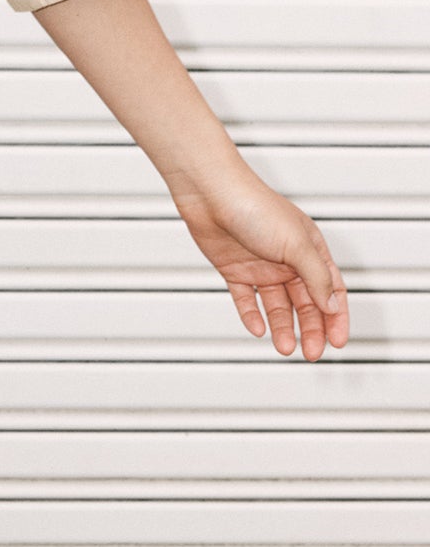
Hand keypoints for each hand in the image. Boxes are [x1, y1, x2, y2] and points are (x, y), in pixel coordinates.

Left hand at [171, 166, 348, 360]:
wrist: (210, 193)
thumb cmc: (254, 206)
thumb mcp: (296, 245)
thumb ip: (316, 277)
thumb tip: (332, 304)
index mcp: (309, 249)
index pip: (331, 289)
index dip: (337, 316)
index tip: (337, 342)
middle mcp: (287, 259)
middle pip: (305, 302)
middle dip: (311, 329)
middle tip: (312, 353)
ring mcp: (260, 265)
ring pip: (277, 304)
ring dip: (283, 327)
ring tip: (285, 348)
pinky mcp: (234, 269)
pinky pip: (245, 298)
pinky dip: (252, 315)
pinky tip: (258, 329)